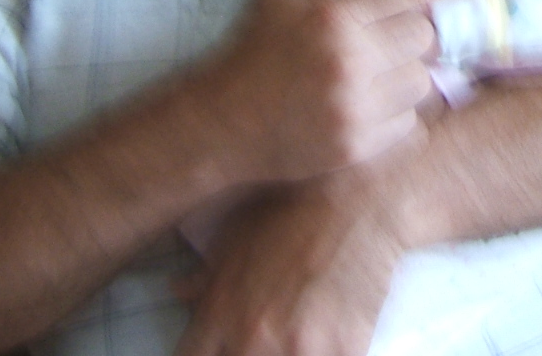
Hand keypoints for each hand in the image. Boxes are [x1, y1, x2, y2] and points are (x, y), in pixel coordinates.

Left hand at [175, 175, 401, 355]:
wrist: (361, 201)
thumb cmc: (296, 209)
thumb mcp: (238, 232)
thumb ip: (205, 274)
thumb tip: (180, 290)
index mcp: (220, 314)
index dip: (204, 351)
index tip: (220, 343)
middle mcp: (253, 341)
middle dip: (242, 351)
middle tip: (262, 331)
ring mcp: (301, 352)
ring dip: (287, 352)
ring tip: (300, 324)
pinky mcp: (345, 352)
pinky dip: (327, 349)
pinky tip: (330, 327)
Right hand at [201, 0, 479, 183]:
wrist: (222, 121)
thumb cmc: (258, 48)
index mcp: (334, 15)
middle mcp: (349, 59)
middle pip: (423, 38)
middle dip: (411, 36)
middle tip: (385, 41)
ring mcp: (355, 106)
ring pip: (421, 82)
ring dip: (406, 77)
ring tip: (372, 77)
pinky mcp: (357, 146)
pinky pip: (409, 123)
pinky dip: (396, 115)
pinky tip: (365, 107)